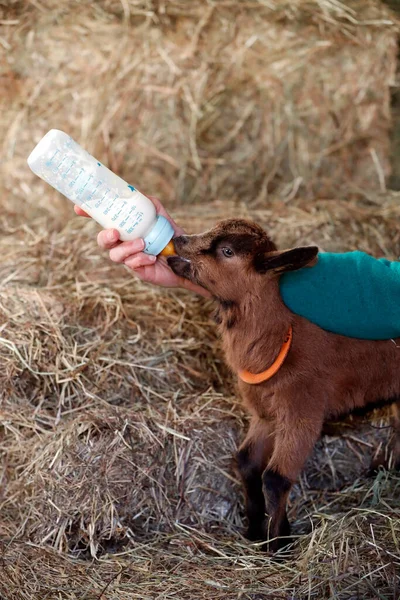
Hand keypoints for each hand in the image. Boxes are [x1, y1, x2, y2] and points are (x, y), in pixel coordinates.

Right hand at [74, 196, 209, 297]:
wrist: (187, 257)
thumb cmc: (170, 235)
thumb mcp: (160, 215)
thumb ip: (148, 203)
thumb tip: (134, 192)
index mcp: (124, 228)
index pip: (102, 220)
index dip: (88, 214)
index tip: (78, 208)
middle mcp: (122, 243)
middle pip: (102, 241)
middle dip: (104, 237)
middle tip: (115, 233)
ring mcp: (129, 257)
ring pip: (115, 255)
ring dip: (127, 248)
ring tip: (143, 243)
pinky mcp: (138, 270)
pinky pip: (131, 265)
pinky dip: (140, 259)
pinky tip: (152, 257)